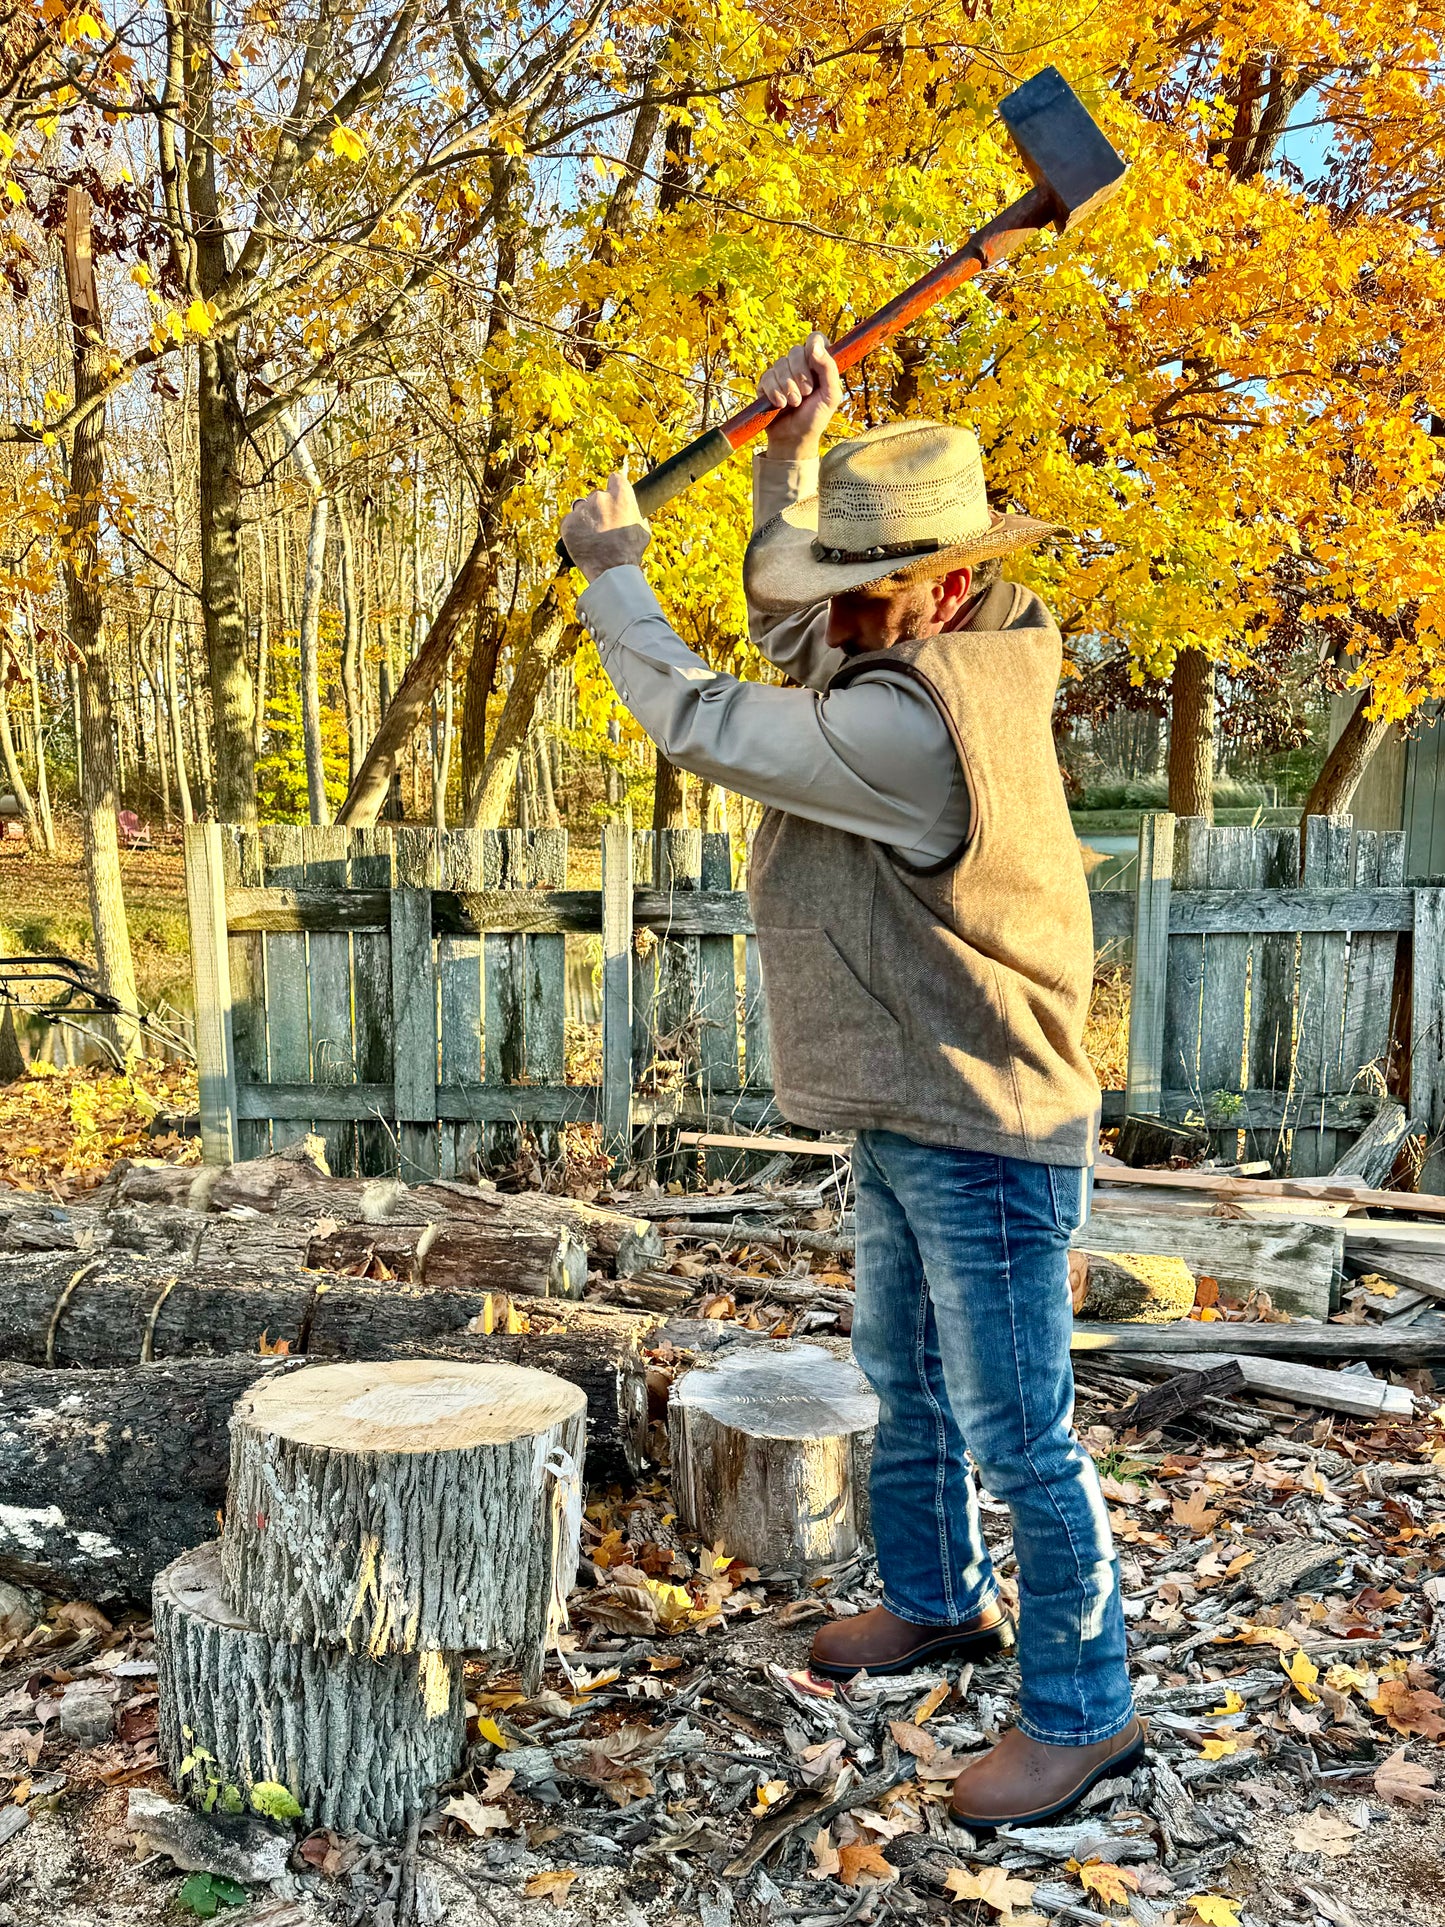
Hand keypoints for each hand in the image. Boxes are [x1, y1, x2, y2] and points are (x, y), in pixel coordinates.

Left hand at [560, 472, 651, 582]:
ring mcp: (582, 509)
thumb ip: (633, 514)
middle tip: (603, 526)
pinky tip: (582, 542)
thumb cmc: (630, 552)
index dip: (614, 488)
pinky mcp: (568, 523)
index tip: (613, 497)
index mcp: (621, 495)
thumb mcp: (642, 530)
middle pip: (596, 495)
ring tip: (592, 537)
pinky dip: (574, 530)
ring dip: (585, 519)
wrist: (612, 570)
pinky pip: (569, 522)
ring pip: (581, 508)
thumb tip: (630, 512)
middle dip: (598, 508)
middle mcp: (600, 497)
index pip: (615, 479)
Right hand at [758, 330, 842, 460]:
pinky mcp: (766, 383)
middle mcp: (800, 364)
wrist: (795, 438)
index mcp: (818, 363)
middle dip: (801, 375)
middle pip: (795, 351)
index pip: (815, 338)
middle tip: (806, 394)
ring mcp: (782, 373)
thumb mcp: (831, 395)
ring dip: (788, 387)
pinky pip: (767, 377)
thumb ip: (829, 368)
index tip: (814, 358)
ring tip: (794, 403)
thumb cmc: (816, 417)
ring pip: (780, 364)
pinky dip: (774, 392)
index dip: (813, 345)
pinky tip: (780, 404)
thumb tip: (815, 345)